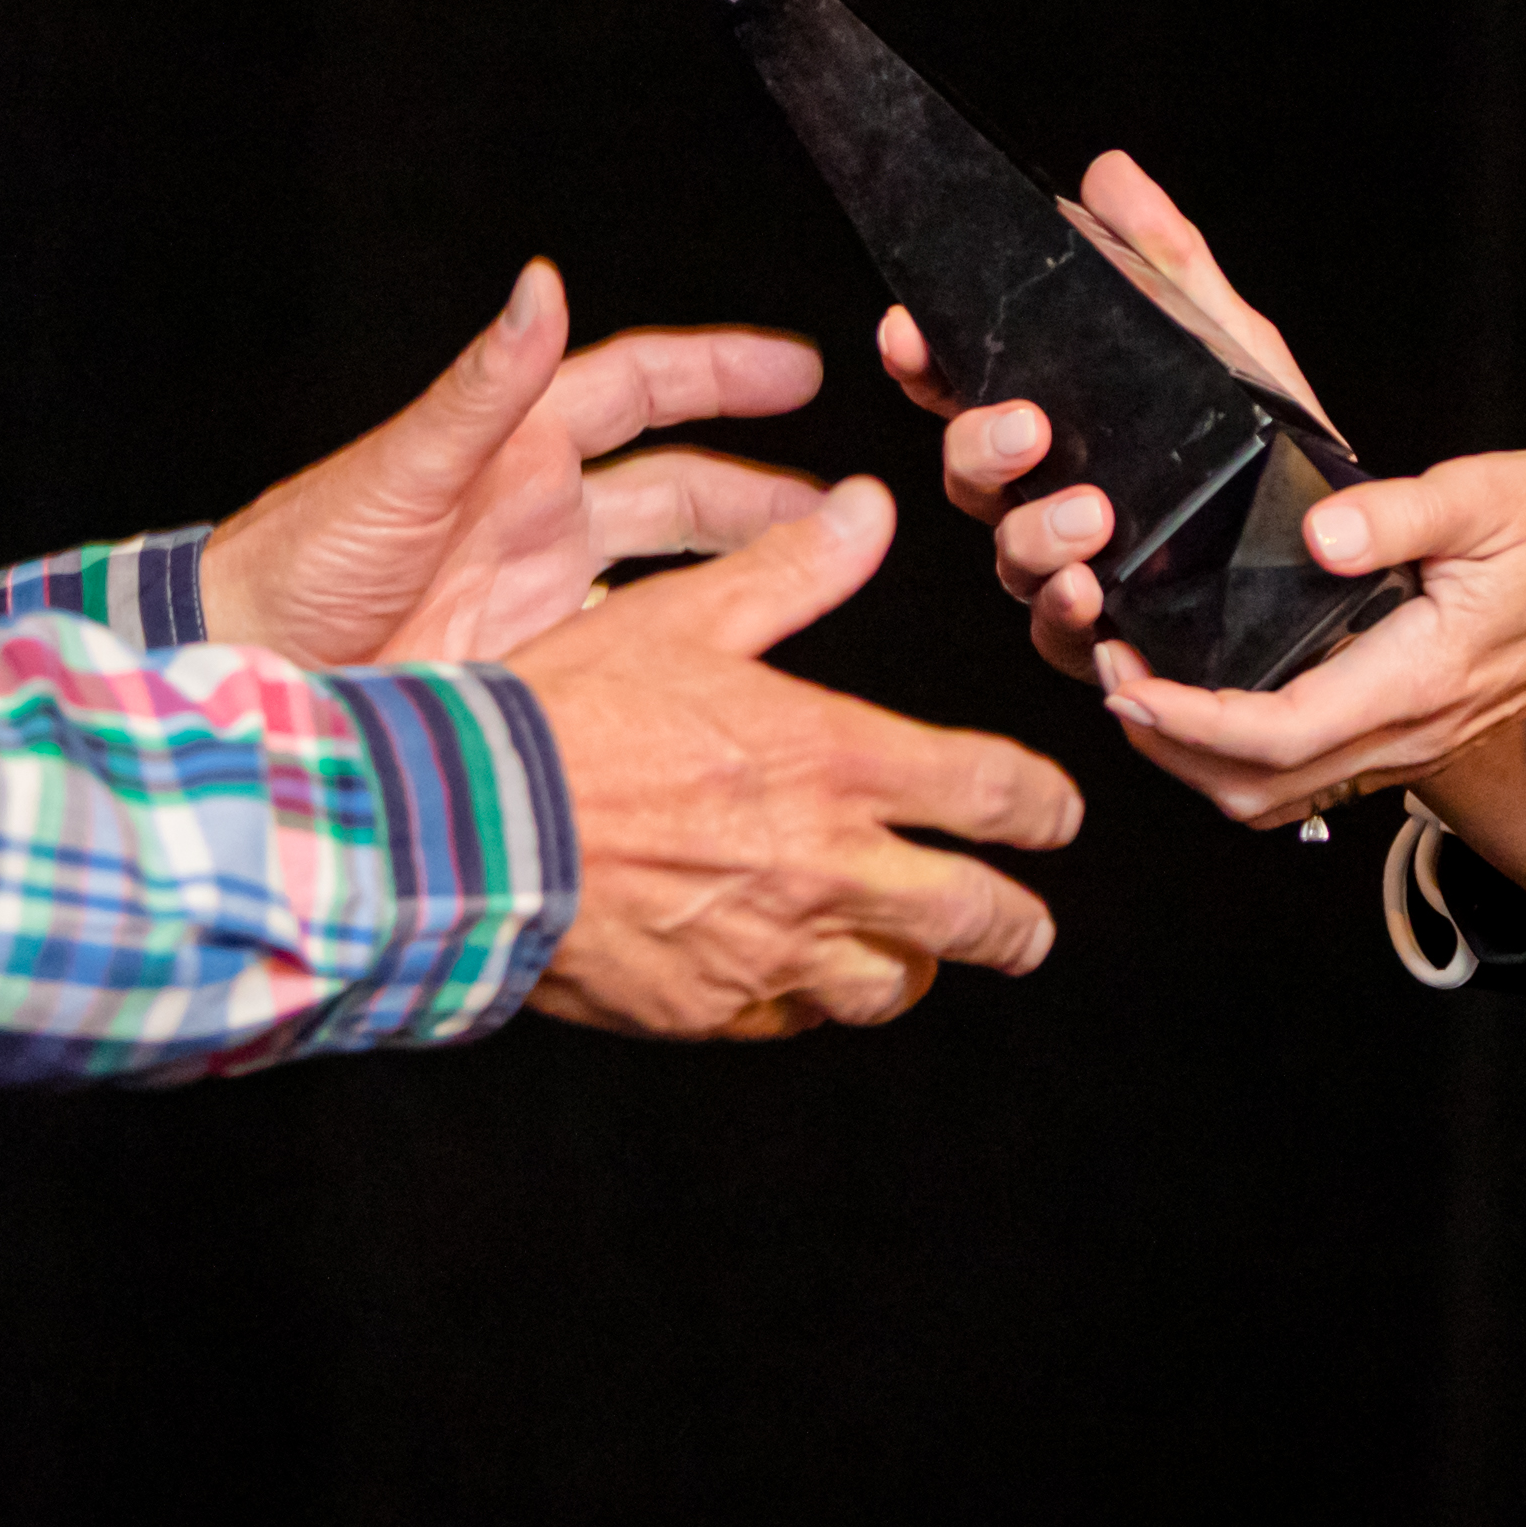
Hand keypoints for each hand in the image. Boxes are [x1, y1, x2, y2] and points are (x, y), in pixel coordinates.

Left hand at [203, 262, 823, 665]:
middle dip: (759, 489)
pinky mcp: (533, 658)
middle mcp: (536, 509)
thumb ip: (484, 386)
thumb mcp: (404, 468)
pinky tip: (733, 667)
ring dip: (739, 569)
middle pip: (676, 486)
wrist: (257, 669)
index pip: (639, 386)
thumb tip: (539, 290)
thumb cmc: (302, 560)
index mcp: (515, 445)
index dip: (719, 373)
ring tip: (816, 581)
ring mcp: (536, 586)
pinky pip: (629, 647)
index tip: (799, 372)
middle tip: (844, 507)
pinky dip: (685, 653)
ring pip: (667, 568)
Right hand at [512, 480, 1088, 1035]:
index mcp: (838, 760)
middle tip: (1027, 929)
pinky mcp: (713, 1008)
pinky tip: (797, 980)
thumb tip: (867, 506)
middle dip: (1018, 927)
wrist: (468, 828)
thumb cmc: (571, 713)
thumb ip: (790, 570)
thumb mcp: (685, 618)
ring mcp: (773, 949)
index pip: (994, 795)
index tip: (1057, 817)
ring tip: (914, 963)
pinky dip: (810, 1002)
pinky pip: (796, 1019)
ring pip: (894, 987)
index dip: (1045, 809)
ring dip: (914, 971)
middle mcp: (827, 865)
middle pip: (977, 918)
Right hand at [873, 152, 1325, 679]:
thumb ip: (1169, 264)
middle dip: (979, 447)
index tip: (907, 328)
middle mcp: (1044, 500)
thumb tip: (1110, 175)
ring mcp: (1070, 572)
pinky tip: (1093, 598)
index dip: (921, 360)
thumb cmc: (1269, 450)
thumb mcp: (1228, 344)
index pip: (959, 387)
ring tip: (1090, 516)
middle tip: (1027, 427)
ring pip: (1009, 561)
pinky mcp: (1113, 639)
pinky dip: (1070, 618)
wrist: (1346, 556)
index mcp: (1056, 425)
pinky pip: (1063, 638)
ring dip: (1034, 537)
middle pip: (967, 476)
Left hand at [1086, 448, 1525, 826]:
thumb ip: (1401, 513)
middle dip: (1168, 748)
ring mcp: (1414, 741)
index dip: (1186, 721)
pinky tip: (1212, 698)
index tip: (1123, 681)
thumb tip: (1319, 531)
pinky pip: (1311, 775)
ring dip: (1199, 762)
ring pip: (1281, 794)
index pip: (1276, 732)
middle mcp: (1409, 730)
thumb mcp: (1493, 495)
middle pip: (1259, 787)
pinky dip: (1244, 756)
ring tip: (1143, 692)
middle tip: (1108, 676)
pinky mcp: (1416, 731)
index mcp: (1417, 679)